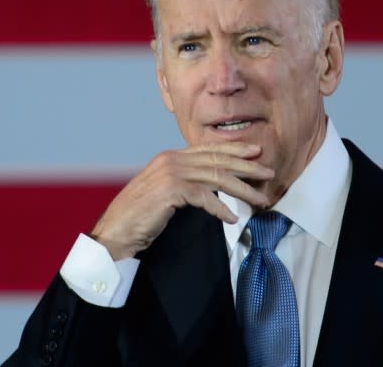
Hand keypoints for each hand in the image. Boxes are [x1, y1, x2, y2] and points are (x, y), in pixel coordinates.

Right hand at [90, 142, 273, 259]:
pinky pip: (204, 197)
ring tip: (260, 199)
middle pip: (217, 160)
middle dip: (246, 166)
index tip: (255, 154)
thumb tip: (209, 186)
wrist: (114, 231)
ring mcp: (169, 173)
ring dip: (241, 189)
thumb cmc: (139, 217)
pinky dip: (221, 208)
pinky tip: (233, 218)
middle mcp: (170, 160)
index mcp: (170, 158)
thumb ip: (183, 183)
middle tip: (268, 172)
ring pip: (216, 177)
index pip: (208, 150)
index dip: (234, 150)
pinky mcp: (170, 190)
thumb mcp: (163, 193)